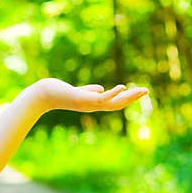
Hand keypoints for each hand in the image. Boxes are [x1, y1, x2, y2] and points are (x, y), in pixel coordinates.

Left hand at [34, 78, 149, 112]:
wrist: (44, 95)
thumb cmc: (59, 92)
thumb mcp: (79, 90)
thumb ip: (90, 90)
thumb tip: (101, 89)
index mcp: (93, 103)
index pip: (114, 102)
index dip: (127, 98)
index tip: (139, 91)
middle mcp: (93, 106)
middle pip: (117, 104)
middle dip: (132, 98)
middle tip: (147, 91)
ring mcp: (88, 103)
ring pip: (112, 102)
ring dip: (128, 97)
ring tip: (141, 90)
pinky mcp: (82, 99)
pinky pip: (101, 98)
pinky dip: (112, 93)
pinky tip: (123, 86)